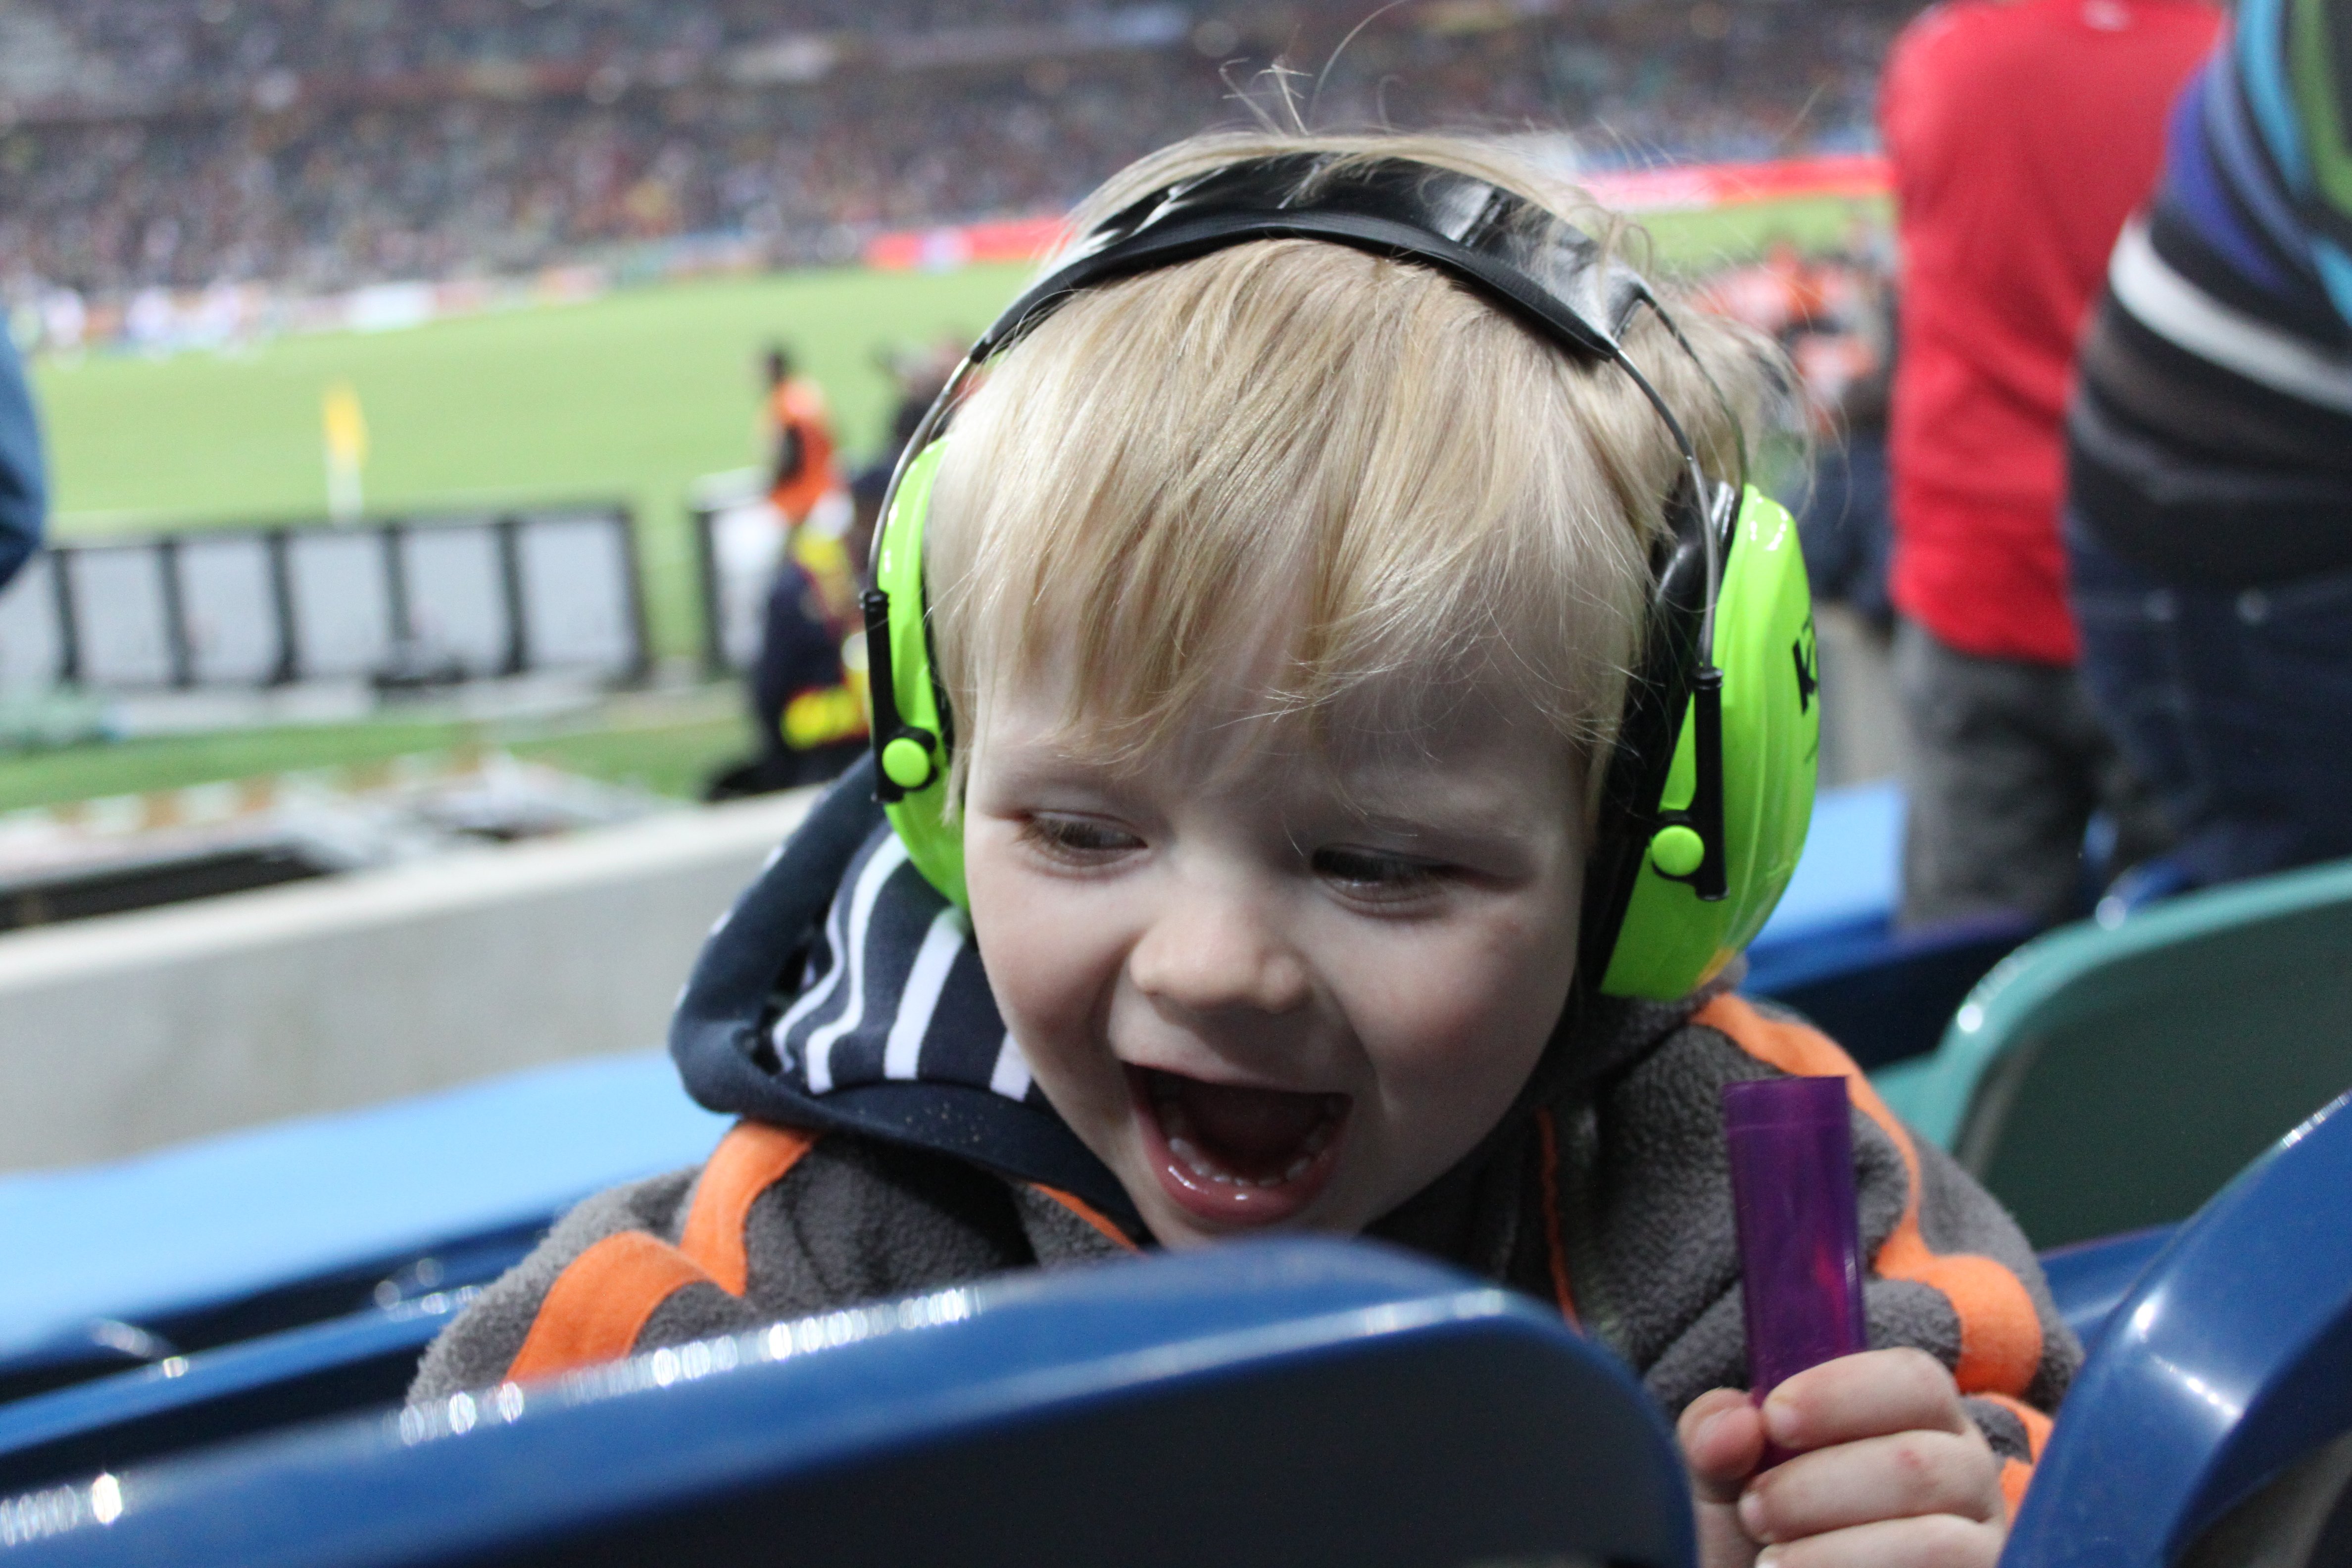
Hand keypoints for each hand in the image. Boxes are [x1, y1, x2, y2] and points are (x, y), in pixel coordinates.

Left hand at [1677, 1348, 2006, 1567]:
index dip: (1841, 1393)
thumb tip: (1739, 1423)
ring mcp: (1984, 1547)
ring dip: (1836, 1553)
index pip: (1913, 1380)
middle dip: (1816, 1487)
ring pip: (1934, 1542)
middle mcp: (1967, 1476)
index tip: (1774, 1419)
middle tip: (1754, 1511)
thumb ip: (1715, 1434)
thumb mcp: (1722, 1477)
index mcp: (1918, 1419)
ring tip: (1770, 1563)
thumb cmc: (1758, 1535)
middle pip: (1917, 1462)